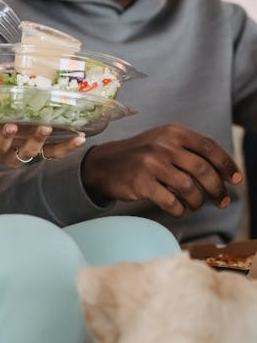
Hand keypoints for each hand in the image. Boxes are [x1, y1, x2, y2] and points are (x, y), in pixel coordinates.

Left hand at [0, 123, 85, 167]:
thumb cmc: (2, 134)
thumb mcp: (20, 128)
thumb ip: (31, 116)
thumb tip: (51, 89)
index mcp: (28, 149)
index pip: (52, 152)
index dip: (67, 147)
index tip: (81, 137)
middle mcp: (15, 155)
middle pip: (30, 152)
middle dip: (37, 140)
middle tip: (45, 127)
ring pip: (4, 149)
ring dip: (7, 138)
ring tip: (10, 126)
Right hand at [81, 124, 242, 216]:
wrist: (106, 164)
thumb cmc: (142, 156)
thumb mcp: (163, 142)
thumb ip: (190, 151)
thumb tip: (225, 173)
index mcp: (172, 132)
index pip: (209, 147)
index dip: (227, 164)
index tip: (236, 179)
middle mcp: (163, 145)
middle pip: (203, 170)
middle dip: (217, 189)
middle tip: (221, 200)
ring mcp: (151, 164)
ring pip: (190, 188)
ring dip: (198, 202)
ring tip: (195, 205)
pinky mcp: (141, 183)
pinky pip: (171, 202)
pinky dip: (180, 210)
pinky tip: (178, 209)